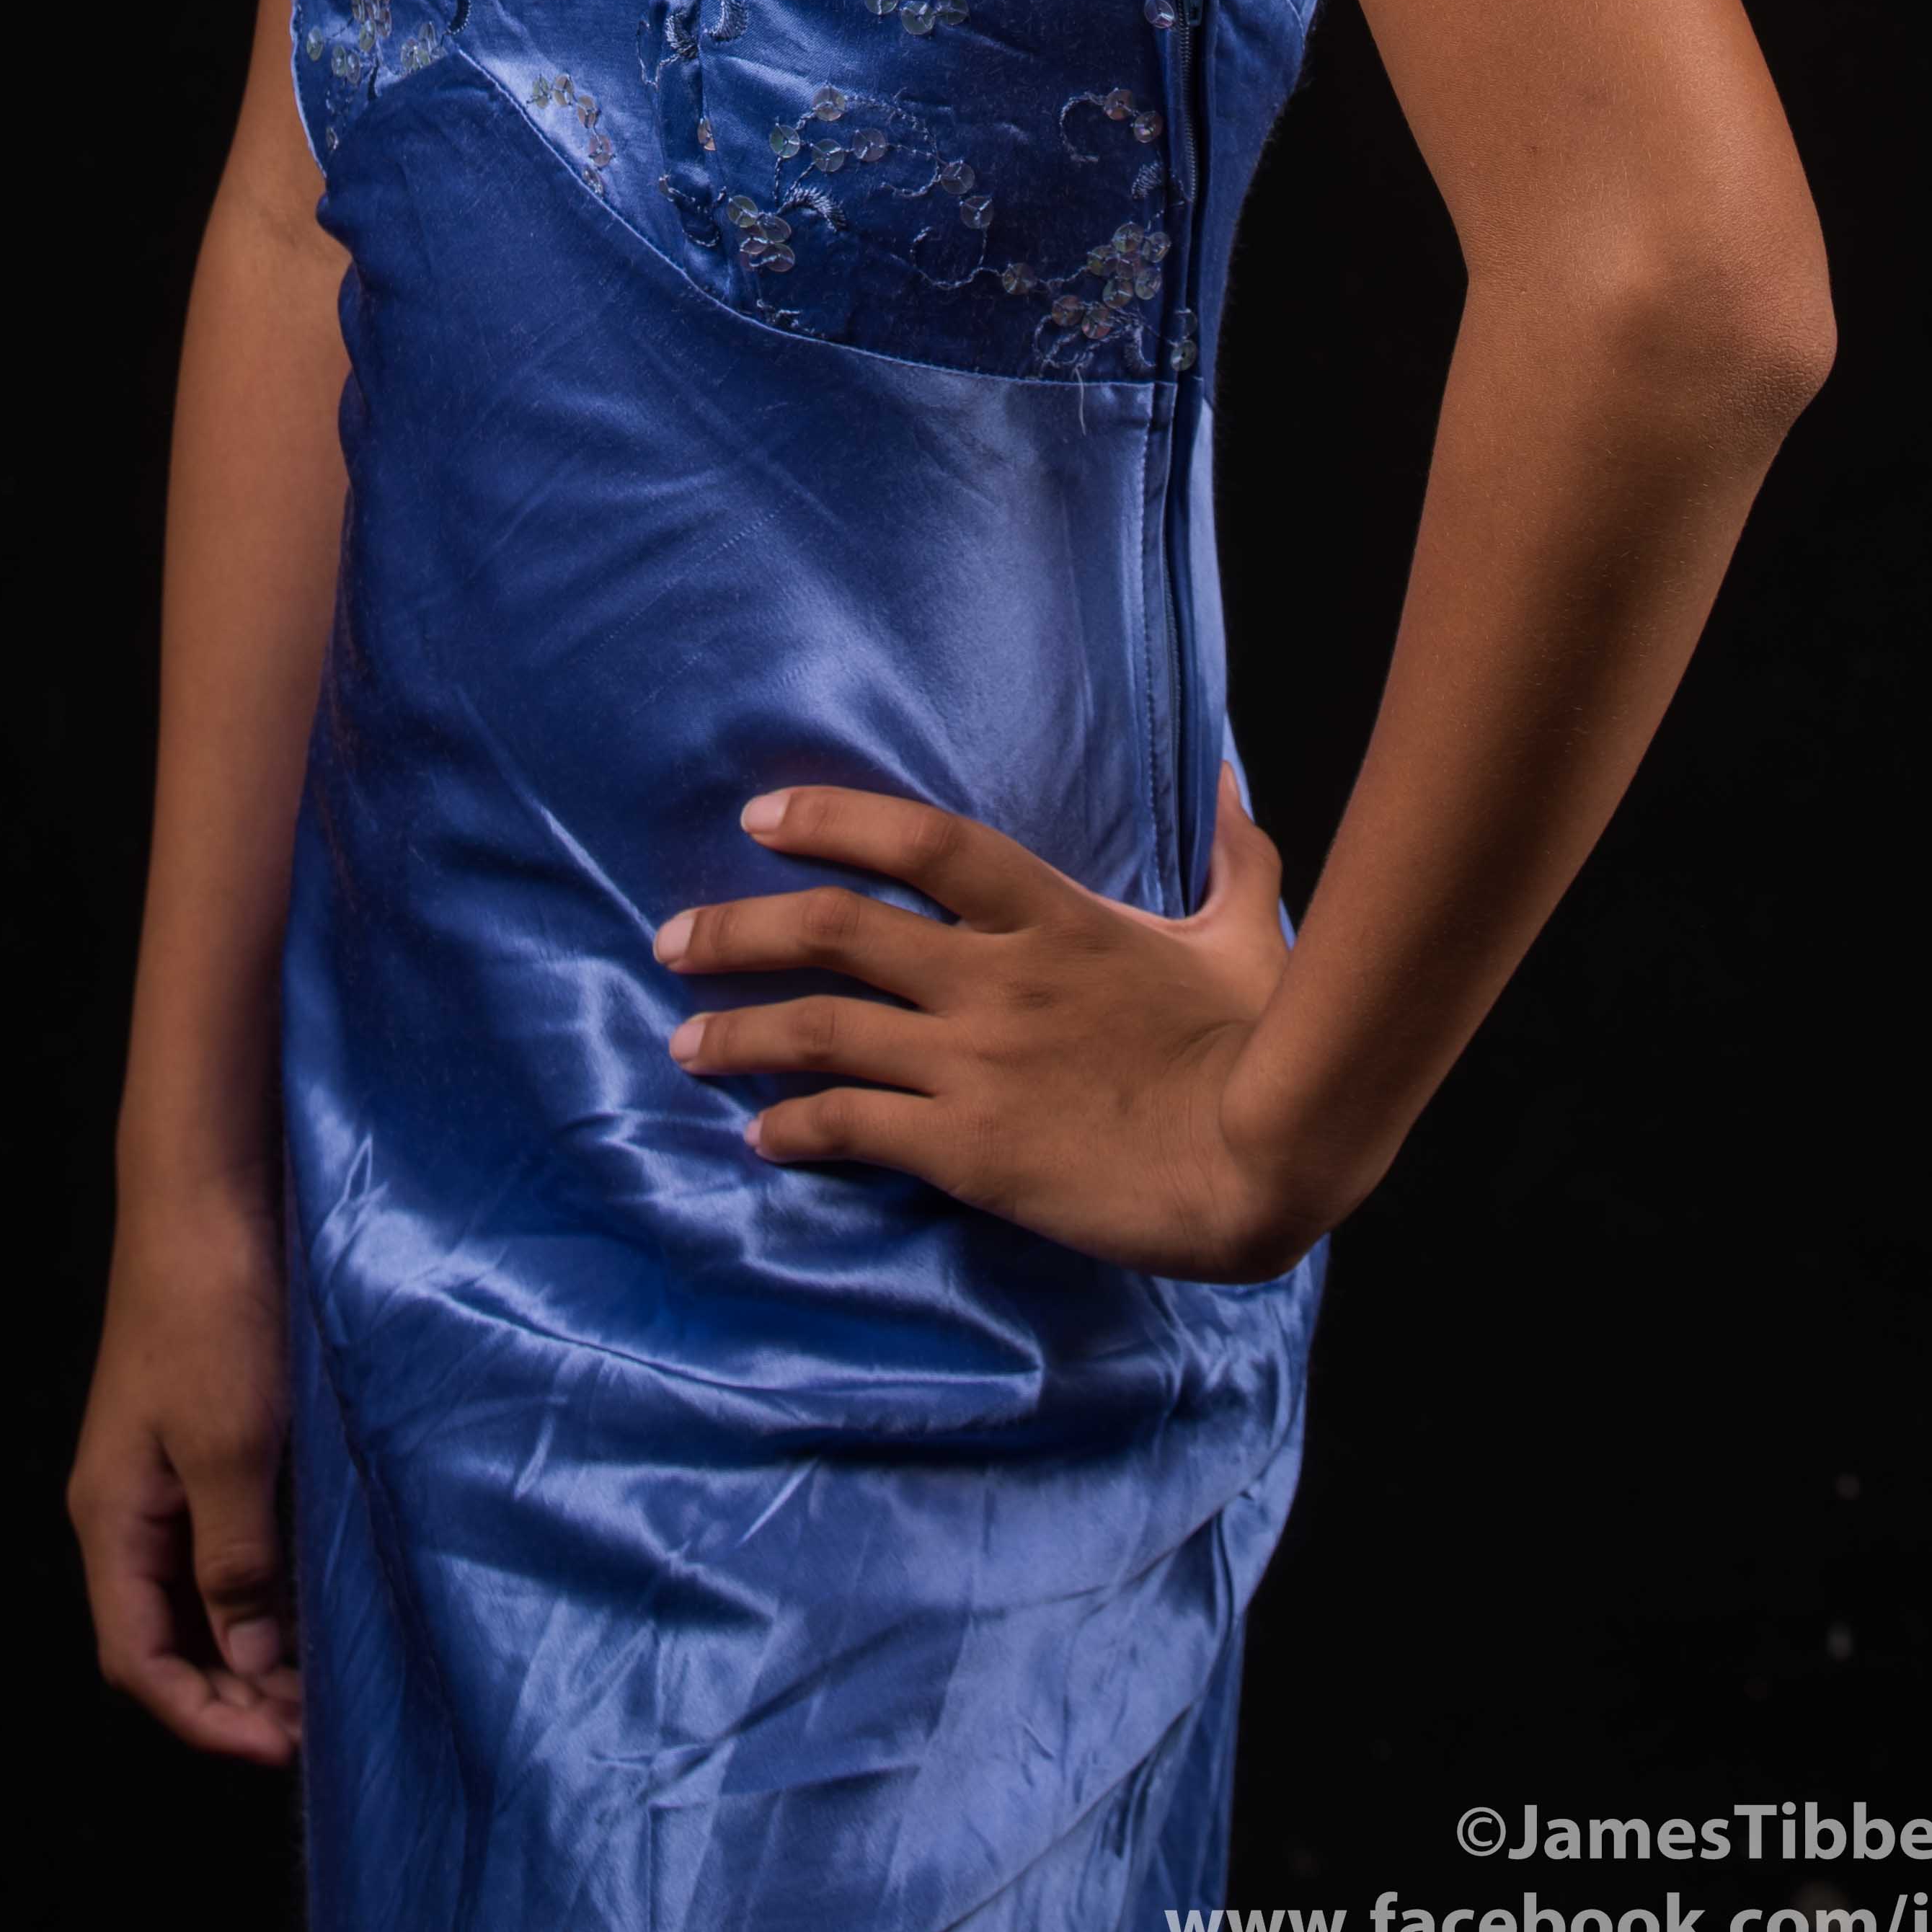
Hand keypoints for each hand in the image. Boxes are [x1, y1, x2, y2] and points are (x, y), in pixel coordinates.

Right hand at [67, 1184, 301, 1761]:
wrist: (208, 1188)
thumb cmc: (212, 1309)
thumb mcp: (232, 1449)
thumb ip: (235, 1564)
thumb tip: (246, 1665)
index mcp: (111, 1516)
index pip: (138, 1659)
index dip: (204, 1718)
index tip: (284, 1748)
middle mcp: (127, 1504)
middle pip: (164, 1636)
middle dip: (231, 1694)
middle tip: (314, 1723)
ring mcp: (163, 1469)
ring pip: (198, 1592)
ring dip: (251, 1643)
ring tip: (323, 1675)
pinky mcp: (202, 1435)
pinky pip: (223, 1540)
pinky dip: (264, 1583)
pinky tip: (315, 1593)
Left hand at [654, 769, 1322, 1283]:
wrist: (1259, 1156)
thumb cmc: (1255, 1044)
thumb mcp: (1244, 932)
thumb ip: (1230, 851)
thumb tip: (1228, 775)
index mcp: (1050, 913)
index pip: (919, 840)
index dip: (831, 818)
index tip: (759, 819)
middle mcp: (993, 978)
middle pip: (836, 929)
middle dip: (739, 930)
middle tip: (672, 938)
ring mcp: (975, 1063)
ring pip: (824, 1031)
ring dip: (741, 1033)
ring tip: (681, 1043)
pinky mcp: (970, 1150)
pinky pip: (856, 1128)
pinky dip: (797, 1127)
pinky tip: (761, 1134)